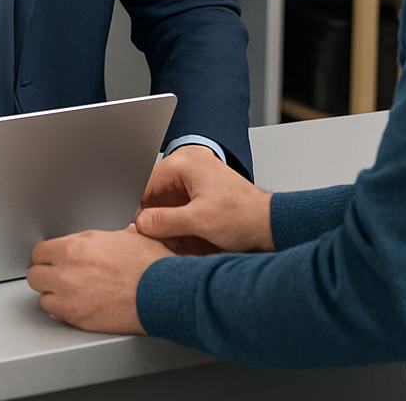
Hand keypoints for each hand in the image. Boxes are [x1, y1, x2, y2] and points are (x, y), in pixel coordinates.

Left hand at [27, 225, 173, 333]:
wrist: (164, 291)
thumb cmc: (150, 264)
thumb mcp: (124, 235)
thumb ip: (100, 238)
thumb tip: (98, 238)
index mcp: (77, 246)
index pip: (40, 251)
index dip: (46, 256)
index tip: (51, 259)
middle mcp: (68, 270)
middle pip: (35, 274)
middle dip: (44, 274)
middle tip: (56, 275)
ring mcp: (71, 296)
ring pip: (42, 296)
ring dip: (52, 293)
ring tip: (67, 291)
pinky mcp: (78, 318)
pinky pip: (55, 314)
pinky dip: (62, 310)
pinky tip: (75, 304)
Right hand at [136, 146, 274, 253]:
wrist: (269, 224)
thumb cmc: (245, 216)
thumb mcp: (200, 221)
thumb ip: (166, 222)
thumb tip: (140, 223)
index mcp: (186, 163)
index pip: (147, 182)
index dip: (139, 207)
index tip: (137, 228)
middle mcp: (189, 166)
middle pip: (156, 194)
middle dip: (157, 219)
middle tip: (160, 241)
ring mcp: (195, 178)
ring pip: (166, 203)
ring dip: (168, 224)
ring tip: (179, 242)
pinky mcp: (200, 191)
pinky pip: (178, 207)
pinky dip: (179, 225)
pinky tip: (187, 239)